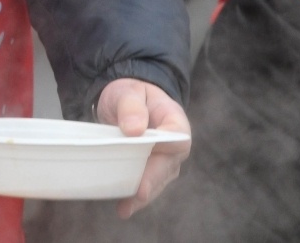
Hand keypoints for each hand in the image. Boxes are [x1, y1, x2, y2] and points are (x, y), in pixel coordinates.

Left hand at [95, 78, 191, 218]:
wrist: (126, 103)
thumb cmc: (132, 95)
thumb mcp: (129, 92)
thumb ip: (132, 107)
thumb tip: (134, 129)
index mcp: (175, 124)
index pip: (177, 138)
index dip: (166, 151)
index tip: (152, 158)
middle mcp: (174, 148)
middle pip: (167, 166)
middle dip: (152, 181)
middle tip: (139, 193)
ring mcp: (164, 163)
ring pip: (156, 182)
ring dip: (142, 196)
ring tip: (126, 207)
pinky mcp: (150, 173)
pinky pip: (145, 186)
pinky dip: (134, 198)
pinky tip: (123, 207)